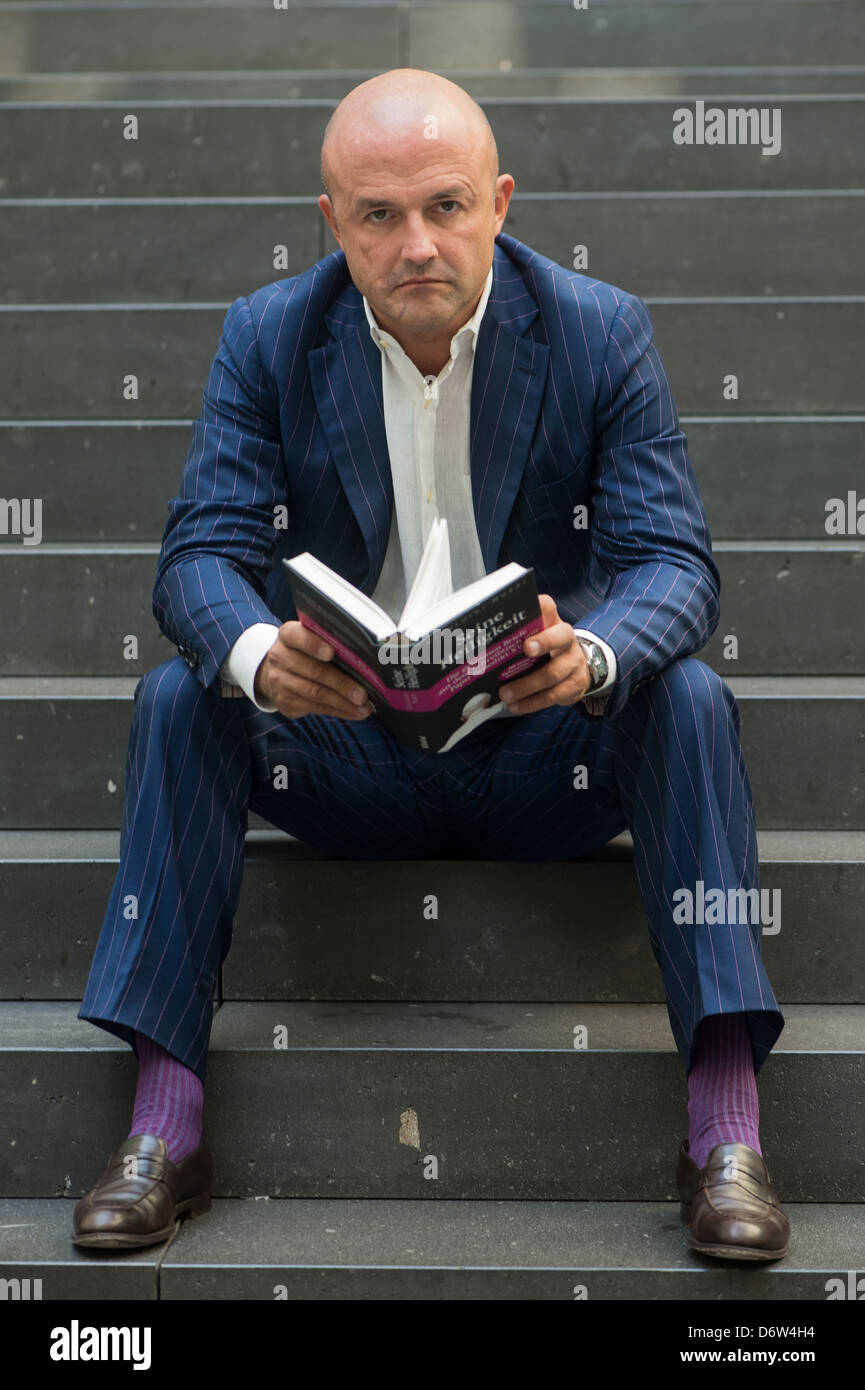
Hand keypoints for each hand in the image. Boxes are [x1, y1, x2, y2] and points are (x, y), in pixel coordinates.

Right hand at [254, 622, 373, 720]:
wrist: (277, 672)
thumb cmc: (305, 652)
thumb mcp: (311, 640)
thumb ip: (330, 642)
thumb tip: (364, 656)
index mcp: (288, 635)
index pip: (297, 636)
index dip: (313, 644)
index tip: (331, 653)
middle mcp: (280, 657)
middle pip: (313, 670)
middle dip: (341, 683)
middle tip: (362, 694)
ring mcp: (280, 681)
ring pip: (315, 693)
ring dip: (343, 702)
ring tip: (363, 706)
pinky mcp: (285, 701)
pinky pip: (316, 708)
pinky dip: (338, 711)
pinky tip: (354, 712)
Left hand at [498, 594, 591, 713]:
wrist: (577, 670)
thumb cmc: (546, 651)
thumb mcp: (536, 639)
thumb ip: (516, 635)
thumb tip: (479, 640)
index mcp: (553, 624)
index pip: (547, 607)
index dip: (538, 609)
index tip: (523, 611)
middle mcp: (568, 641)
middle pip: (559, 638)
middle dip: (542, 644)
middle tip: (524, 650)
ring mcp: (574, 664)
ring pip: (553, 674)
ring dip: (526, 686)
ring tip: (505, 694)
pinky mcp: (575, 686)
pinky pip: (553, 696)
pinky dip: (532, 703)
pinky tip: (515, 706)